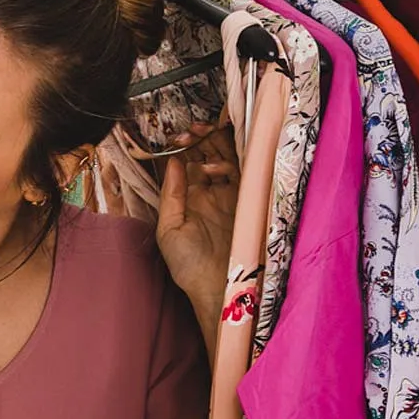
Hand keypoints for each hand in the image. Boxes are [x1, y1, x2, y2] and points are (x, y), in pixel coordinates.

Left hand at [156, 121, 238, 339]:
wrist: (219, 288)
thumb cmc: (190, 266)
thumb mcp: (169, 228)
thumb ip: (171, 193)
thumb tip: (171, 160)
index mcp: (190, 199)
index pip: (187, 163)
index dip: (182, 147)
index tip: (176, 137)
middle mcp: (212, 193)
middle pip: (208, 154)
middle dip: (200, 138)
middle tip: (192, 131)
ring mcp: (231, 194)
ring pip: (227, 157)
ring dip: (214, 142)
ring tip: (201, 138)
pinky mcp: (249, 199)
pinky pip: (244, 171)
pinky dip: (230, 162)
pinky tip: (216, 168)